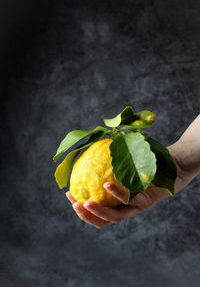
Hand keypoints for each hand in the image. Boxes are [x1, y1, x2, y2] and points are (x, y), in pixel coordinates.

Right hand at [66, 144, 186, 228]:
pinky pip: (132, 199)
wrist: (176, 161)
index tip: (69, 194)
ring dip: (100, 211)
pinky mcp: (150, 200)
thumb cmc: (148, 159)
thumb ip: (109, 161)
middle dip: (87, 215)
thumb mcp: (126, 159)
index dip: (83, 207)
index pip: (99, 210)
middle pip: (106, 220)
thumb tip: (86, 151)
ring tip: (85, 202)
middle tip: (74, 204)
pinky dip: (118, 193)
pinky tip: (106, 185)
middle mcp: (129, 207)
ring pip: (118, 216)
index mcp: (121, 201)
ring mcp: (139, 205)